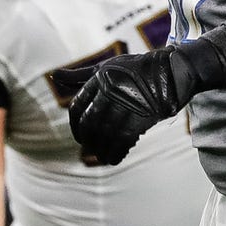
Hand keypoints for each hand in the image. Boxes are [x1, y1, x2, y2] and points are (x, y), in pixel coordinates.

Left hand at [68, 47, 186, 165]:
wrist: (171, 71)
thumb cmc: (134, 70)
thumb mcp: (105, 67)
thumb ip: (79, 75)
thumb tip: (54, 76)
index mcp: (99, 78)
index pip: (77, 106)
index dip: (74, 125)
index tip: (79, 136)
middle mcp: (111, 90)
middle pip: (90, 122)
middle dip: (87, 139)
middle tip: (89, 149)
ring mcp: (127, 102)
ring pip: (106, 133)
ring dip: (102, 150)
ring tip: (101, 157)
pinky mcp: (143, 115)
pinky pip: (124, 139)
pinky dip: (117, 152)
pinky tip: (114, 158)